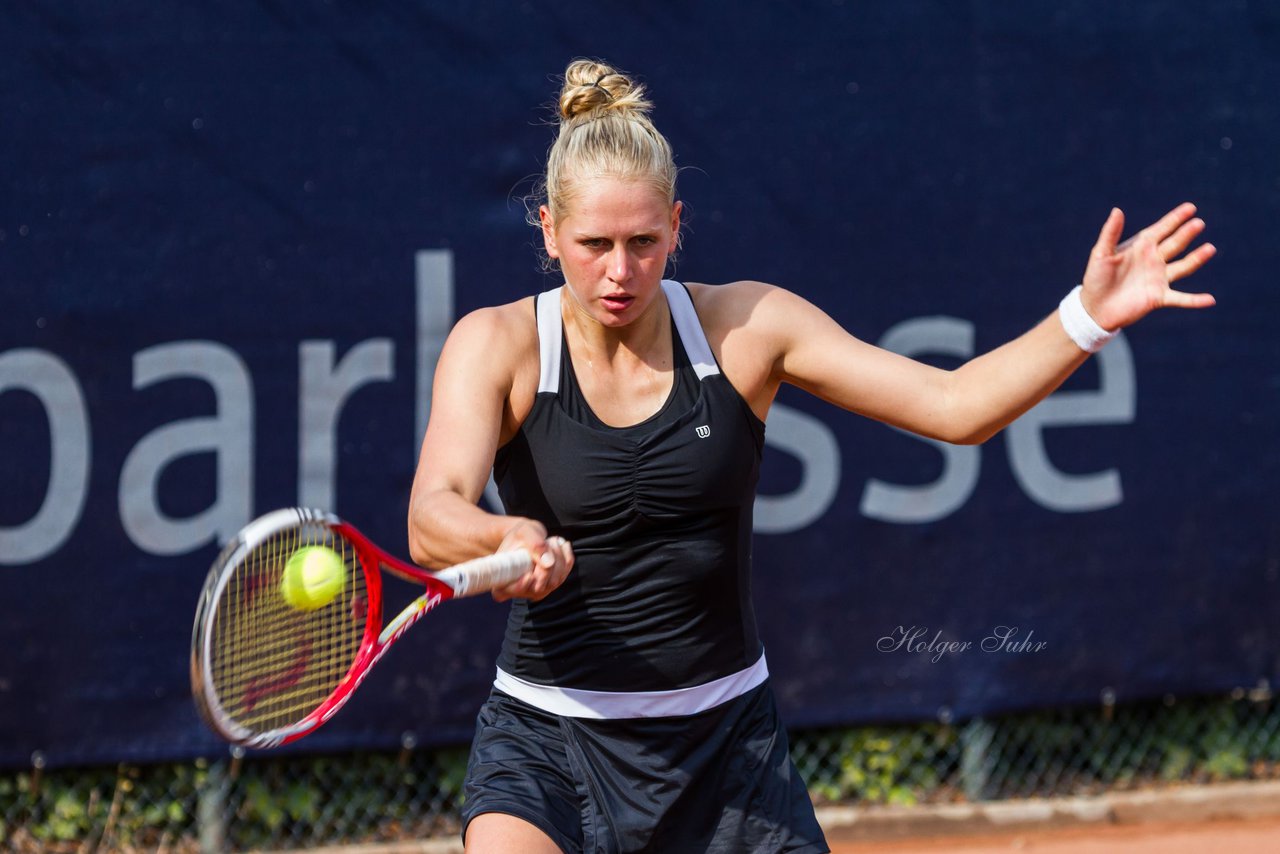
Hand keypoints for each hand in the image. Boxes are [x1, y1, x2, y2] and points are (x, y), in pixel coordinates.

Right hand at [490, 519, 574, 602]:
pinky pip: (564, 575)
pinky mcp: (549, 585)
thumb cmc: (520, 535)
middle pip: (538, 586)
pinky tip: (562, 546)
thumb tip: (548, 563)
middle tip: (548, 542)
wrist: (528, 537)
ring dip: (558, 558)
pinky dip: (566, 558)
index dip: (519, 586)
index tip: (529, 575)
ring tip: (551, 541)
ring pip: (554, 581)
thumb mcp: (524, 532)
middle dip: (547, 563)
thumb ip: (534, 544)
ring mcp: (535, 590)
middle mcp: (518, 589)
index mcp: (502, 578)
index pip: (507, 591)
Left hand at [1079, 203, 1216, 330]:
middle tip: (1198, 223)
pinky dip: (1195, 300)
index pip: (1161, 229)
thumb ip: (1110, 233)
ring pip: (1183, 266)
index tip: (1190, 208)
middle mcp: (1153, 260)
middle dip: (1186, 233)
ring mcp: (1158, 278)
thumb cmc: (1096, 279)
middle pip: (1174, 244)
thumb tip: (1117, 210)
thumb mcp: (1101, 254)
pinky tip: (1210, 300)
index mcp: (1141, 247)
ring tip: (1210, 248)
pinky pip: (1181, 298)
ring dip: (1196, 258)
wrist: (1094, 308)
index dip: (1175, 218)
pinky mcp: (1159, 297)